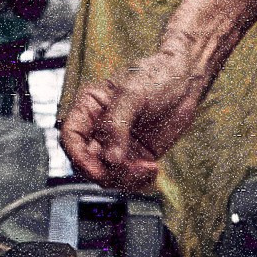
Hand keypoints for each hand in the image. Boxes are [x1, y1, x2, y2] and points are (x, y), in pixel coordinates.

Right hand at [61, 47, 209, 193]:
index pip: (70, 136)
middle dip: (106, 171)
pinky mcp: (136, 156)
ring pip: (108, 174)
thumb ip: (118, 126)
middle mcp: (99, 128)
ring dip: (126, 178)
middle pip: (87, 162)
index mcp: (90, 108)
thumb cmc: (156, 76)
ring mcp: (118, 144)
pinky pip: (129, 177)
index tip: (97, 169)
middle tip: (129, 169)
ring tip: (147, 168)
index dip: (78, 156)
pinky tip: (153, 168)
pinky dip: (139, 180)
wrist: (186, 80)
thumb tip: (111, 158)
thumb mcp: (133, 95)